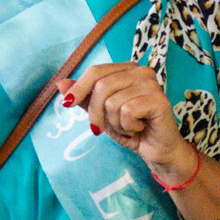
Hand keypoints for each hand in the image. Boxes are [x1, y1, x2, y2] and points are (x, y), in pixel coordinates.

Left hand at [61, 63, 197, 182]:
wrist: (156, 150)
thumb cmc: (131, 129)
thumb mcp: (102, 113)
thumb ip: (84, 98)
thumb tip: (60, 83)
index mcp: (128, 70)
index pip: (96, 71)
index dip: (79, 87)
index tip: (67, 104)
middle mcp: (141, 72)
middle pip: (102, 86)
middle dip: (96, 112)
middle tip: (102, 127)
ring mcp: (152, 84)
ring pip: (113, 102)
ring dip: (114, 123)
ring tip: (127, 127)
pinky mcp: (159, 100)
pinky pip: (127, 112)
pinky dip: (127, 126)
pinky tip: (138, 128)